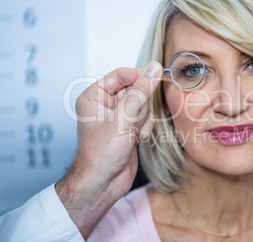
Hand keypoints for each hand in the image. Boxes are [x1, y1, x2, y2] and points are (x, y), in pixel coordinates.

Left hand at [55, 62, 162, 238]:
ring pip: (143, 105)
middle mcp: (106, 104)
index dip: (139, 76)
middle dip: (139, 106)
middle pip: (135, 90)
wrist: (103, 183)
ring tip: (132, 133)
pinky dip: (145, 128)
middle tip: (132, 121)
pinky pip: (145, 118)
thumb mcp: (123, 118)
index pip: (121, 75)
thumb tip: (153, 69)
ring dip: (143, 120)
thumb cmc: (102, 153)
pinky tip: (136, 140)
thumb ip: (140, 91)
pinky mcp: (129, 128)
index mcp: (95, 96)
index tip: (158, 76)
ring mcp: (118, 117)